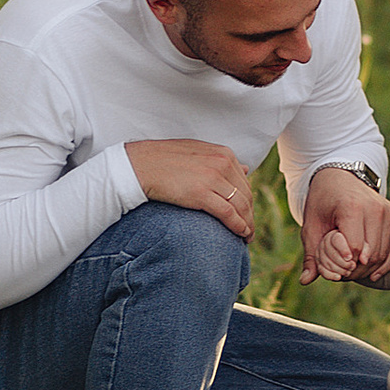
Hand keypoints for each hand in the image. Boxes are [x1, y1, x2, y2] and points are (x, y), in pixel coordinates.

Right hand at [127, 140, 255, 239]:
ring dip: (247, 224)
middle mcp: (222, 163)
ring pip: (241, 206)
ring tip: (246, 237)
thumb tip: (245, 169)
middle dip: (249, 215)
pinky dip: (238, 226)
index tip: (246, 215)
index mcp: (223, 154)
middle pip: (246, 195)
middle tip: (248, 230)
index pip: (244, 183)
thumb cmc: (164, 160)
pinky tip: (241, 234)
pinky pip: (229, 213)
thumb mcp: (197, 152)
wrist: (139, 165)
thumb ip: (221, 161)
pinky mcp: (201, 193)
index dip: (248, 202)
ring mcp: (213, 178)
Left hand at [301, 169, 389, 284]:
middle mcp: (374, 208)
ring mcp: (387, 211)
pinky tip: (372, 275)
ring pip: (383, 253)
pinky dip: (384, 264)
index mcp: (352, 207)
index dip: (345, 264)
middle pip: (371, 253)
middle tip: (343, 275)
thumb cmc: (322, 202)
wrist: (340, 177)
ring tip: (353, 272)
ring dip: (369, 269)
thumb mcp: (311, 226)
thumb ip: (311, 254)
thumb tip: (305, 281)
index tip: (335, 268)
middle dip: (357, 270)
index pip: (354, 248)